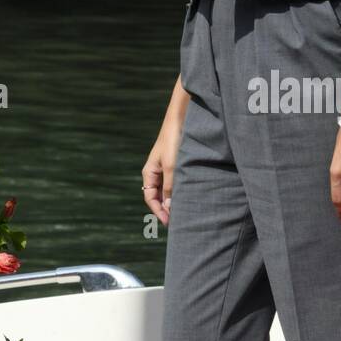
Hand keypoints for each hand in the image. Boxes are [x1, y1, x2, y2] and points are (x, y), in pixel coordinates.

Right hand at [142, 76, 189, 225]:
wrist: (182, 118)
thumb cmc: (174, 141)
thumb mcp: (172, 166)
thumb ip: (170, 187)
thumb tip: (169, 207)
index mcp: (149, 172)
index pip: (150, 198)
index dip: (159, 212)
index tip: (170, 222)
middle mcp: (156, 171)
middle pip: (159, 196)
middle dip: (167, 209)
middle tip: (179, 222)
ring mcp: (167, 167)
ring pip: (169, 190)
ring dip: (175, 201)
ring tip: (186, 212)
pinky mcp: (177, 163)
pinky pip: (177, 182)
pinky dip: (181, 191)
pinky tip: (191, 196)